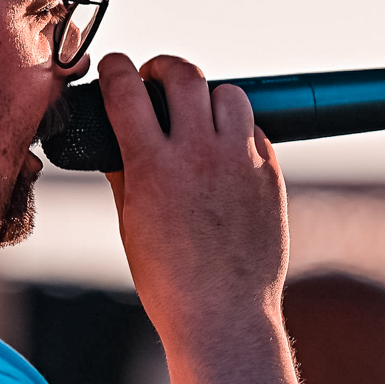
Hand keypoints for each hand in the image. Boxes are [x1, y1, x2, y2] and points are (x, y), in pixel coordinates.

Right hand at [98, 52, 288, 347]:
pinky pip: (254, 129)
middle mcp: (199, 154)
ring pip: (228, 94)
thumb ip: (124, 174)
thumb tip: (117, 143)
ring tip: (197, 111)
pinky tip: (224, 150)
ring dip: (207, 94)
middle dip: (164, 67)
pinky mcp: (269, 174)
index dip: (116, 69)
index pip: (127, 90)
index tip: (115, 67)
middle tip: (156, 77)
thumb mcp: (131, 226)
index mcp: (153, 166)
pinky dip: (237, 129)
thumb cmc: (170, 282)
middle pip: (184, 75)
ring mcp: (240, 161)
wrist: (223, 316)